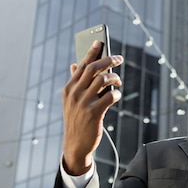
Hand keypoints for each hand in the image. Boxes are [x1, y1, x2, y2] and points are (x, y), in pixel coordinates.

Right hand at [62, 40, 122, 174]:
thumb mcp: (71, 101)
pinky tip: (117, 96)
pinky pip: (109, 96)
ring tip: (118, 81)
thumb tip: (75, 64)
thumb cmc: (76, 121)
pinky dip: (116, 94)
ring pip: (103, 80)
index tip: (99, 42)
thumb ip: (75, 83)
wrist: (75, 145)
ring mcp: (83, 103)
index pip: (81, 65)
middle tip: (119, 58)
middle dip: (108, 60)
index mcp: (69, 88)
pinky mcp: (94, 113)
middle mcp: (74, 93)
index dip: (91, 52)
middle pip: (93, 69)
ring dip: (114, 78)